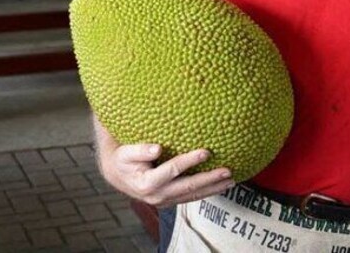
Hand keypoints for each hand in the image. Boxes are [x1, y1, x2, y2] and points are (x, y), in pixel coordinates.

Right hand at [100, 143, 234, 208]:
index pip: (172, 170)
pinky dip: (207, 192)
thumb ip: (139, 150)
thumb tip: (156, 148)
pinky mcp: (170, 200)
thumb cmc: (124, 160)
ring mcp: (165, 200)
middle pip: (188, 187)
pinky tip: (220, 186)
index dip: (189, 161)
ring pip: (193, 195)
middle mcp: (157, 196)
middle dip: (209, 179)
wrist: (119, 176)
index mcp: (146, 183)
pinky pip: (191, 197)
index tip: (207, 151)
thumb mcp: (126, 153)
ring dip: (213, 188)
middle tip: (228, 171)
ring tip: (231, 180)